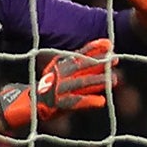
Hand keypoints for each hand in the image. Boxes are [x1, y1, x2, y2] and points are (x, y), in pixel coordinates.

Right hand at [0, 39, 114, 131]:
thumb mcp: (64, 71)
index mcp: (61, 65)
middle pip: (82, 66)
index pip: (79, 54)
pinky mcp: (60, 103)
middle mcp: (60, 74)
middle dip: (100, 63)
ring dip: (98, 81)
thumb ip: (82, 64)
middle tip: (114, 60)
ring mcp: (60, 88)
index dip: (94, 48)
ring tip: (115, 80)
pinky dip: (90, 101)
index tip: (108, 44)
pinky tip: (102, 102)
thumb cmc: (53, 85)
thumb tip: (107, 52)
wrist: (31, 102)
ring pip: (82, 83)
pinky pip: (77, 102)